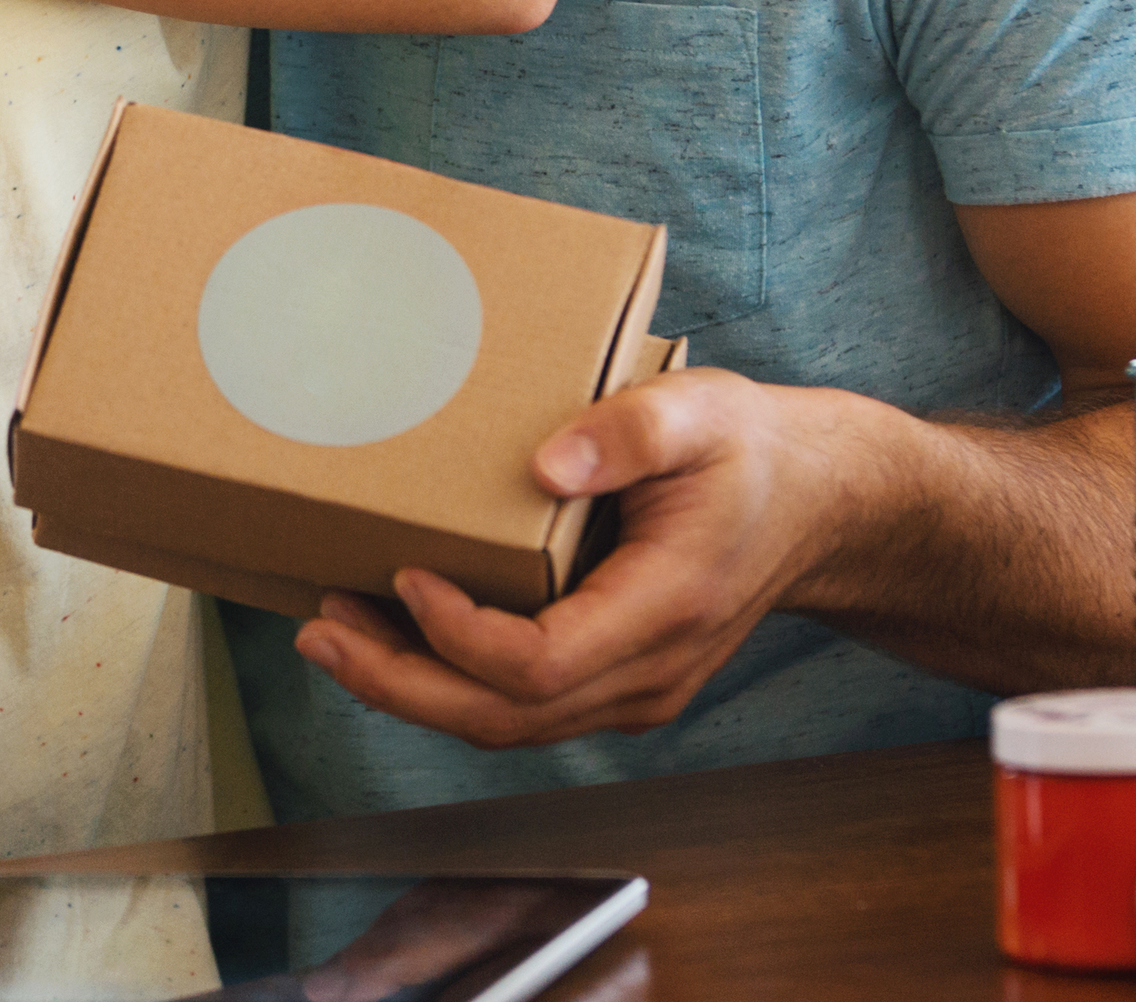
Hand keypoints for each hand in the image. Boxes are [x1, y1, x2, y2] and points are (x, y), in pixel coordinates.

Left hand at [288, 369, 875, 748]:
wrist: (817, 506)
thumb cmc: (751, 451)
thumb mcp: (700, 411)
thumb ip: (630, 431)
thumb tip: (545, 463)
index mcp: (665, 609)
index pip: (540, 666)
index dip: (458, 636)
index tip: (403, 573)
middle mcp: (648, 673)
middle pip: (504, 718)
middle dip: (399, 684)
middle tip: (318, 630)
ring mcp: (634, 690)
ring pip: (506, 725)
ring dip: (412, 688)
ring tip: (331, 634)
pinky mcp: (615, 682)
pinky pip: (521, 706)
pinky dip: (450, 680)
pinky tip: (395, 638)